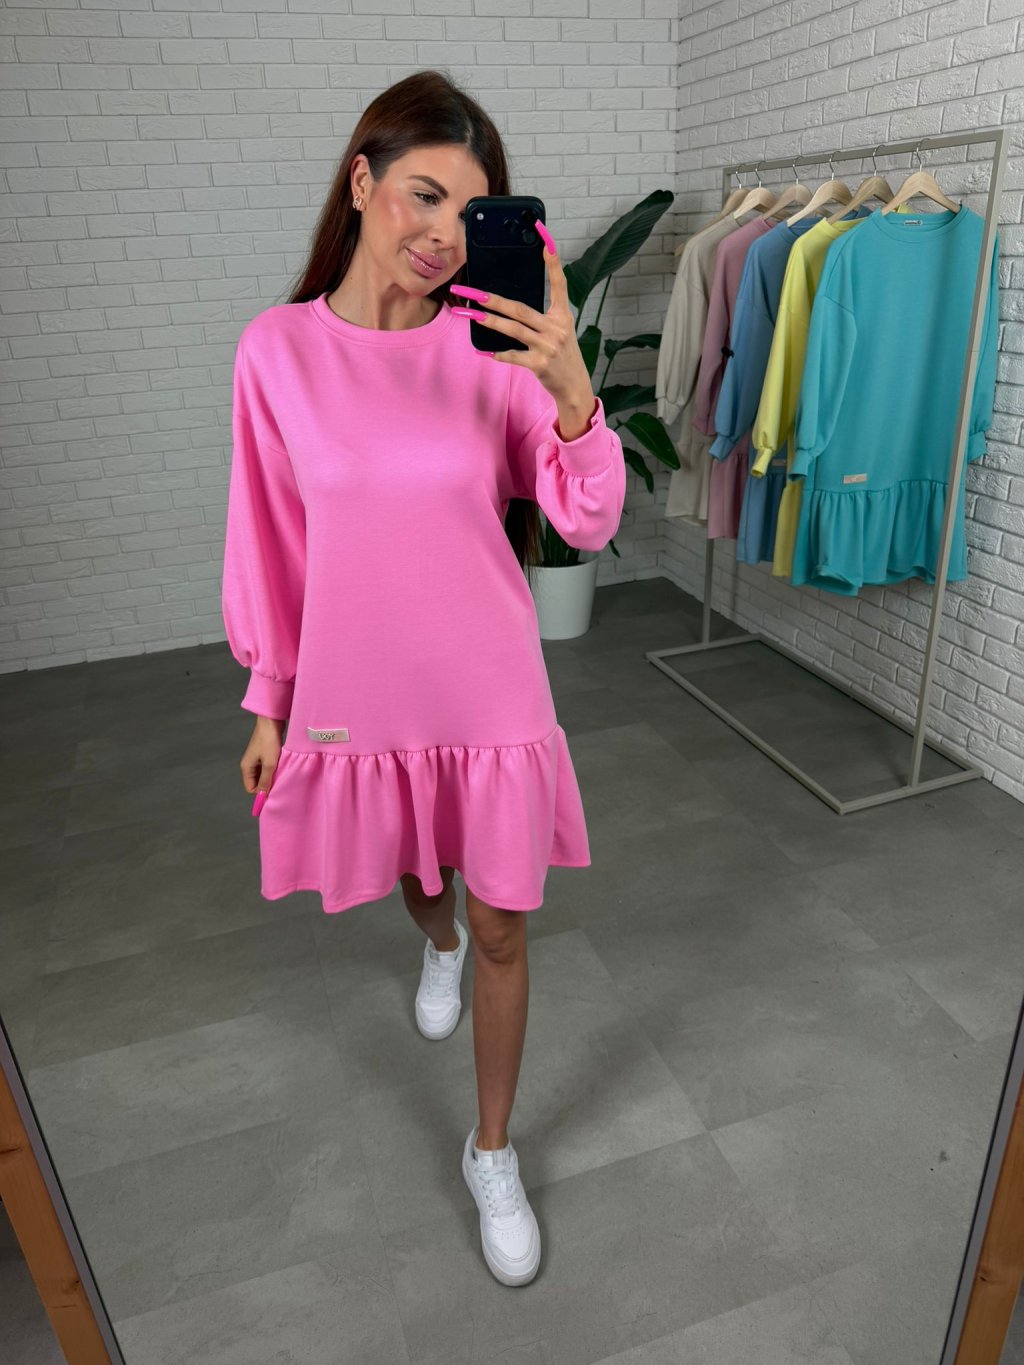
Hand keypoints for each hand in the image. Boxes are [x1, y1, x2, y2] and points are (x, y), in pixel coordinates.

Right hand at [241, 717, 282, 794]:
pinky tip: (281, 768)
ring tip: (281, 775)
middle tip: (279, 783)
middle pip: (256, 782)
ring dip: (271, 776)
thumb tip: (263, 795)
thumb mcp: (269, 764)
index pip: (250, 788)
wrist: (271, 722)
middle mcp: (249, 764)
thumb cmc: (269, 742)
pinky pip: (267, 767)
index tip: (273, 792)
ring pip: (263, 775)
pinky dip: (273, 769)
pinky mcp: (263, 754)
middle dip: (266, 785)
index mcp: (246, 768)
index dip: (260, 792)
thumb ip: (265, 781)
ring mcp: (256, 759)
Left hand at [450, 230, 593, 408]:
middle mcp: (556, 328)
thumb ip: (541, 317)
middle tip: (474, 292)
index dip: (553, 263)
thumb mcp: (559, 330)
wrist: (574, 385)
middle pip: (520, 309)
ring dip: (490, 322)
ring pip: (513, 330)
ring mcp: (548, 346)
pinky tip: (484, 351)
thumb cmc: (562, 354)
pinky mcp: (540, 364)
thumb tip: (510, 305)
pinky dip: (498, 354)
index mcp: (562, 315)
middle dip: (494, 300)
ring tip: (470, 315)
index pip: (559, 284)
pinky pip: (513, 356)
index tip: (546, 241)